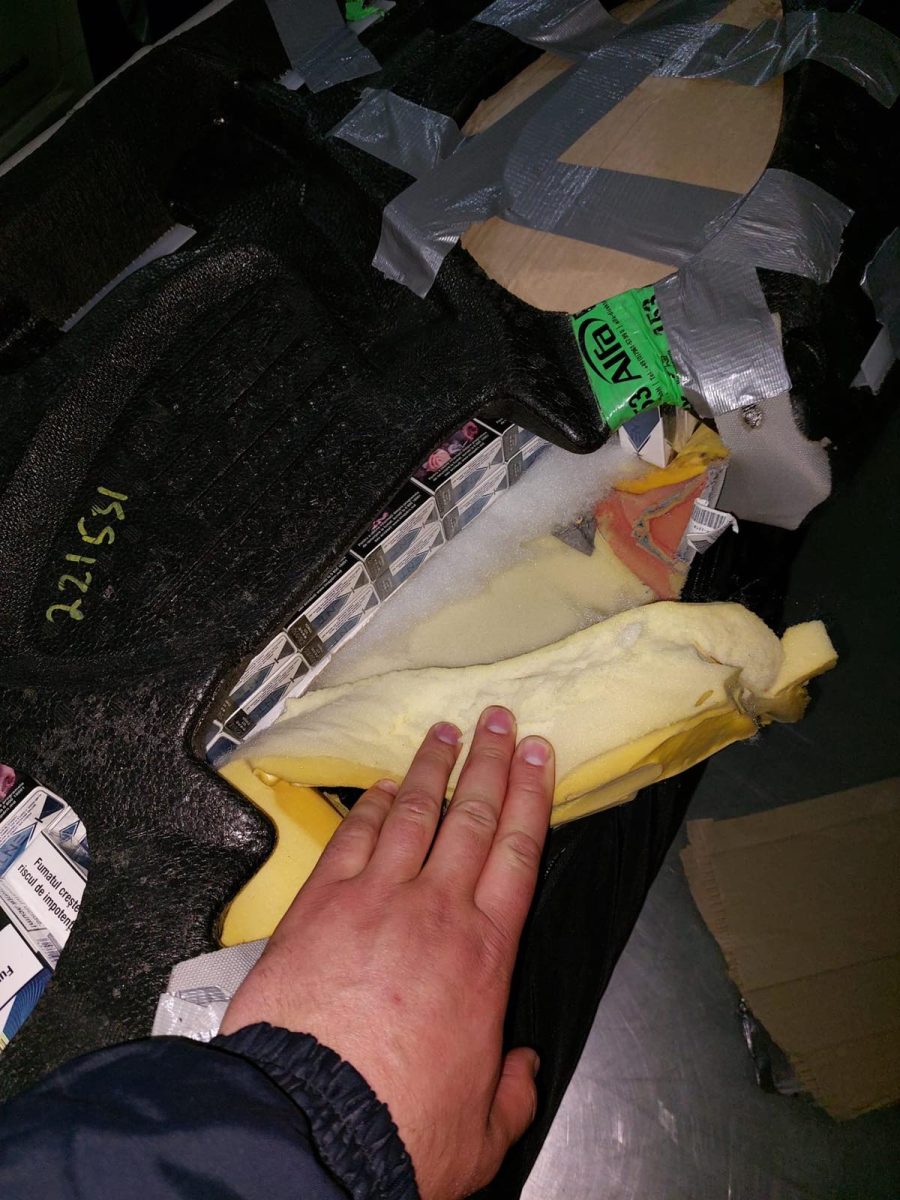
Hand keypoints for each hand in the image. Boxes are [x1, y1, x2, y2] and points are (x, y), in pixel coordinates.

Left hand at [220, 706, 554, 1198]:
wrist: (312, 1125)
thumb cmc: (398, 1123)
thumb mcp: (486, 1127)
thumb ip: (513, 1088)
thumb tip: (523, 1067)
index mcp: (484, 952)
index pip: (518, 853)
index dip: (532, 797)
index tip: (539, 757)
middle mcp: (434, 910)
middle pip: (472, 817)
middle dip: (491, 762)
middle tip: (501, 721)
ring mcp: (374, 899)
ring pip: (412, 813)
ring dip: (431, 768)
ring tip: (445, 733)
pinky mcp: (320, 905)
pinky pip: (351, 838)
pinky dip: (367, 807)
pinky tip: (378, 786)